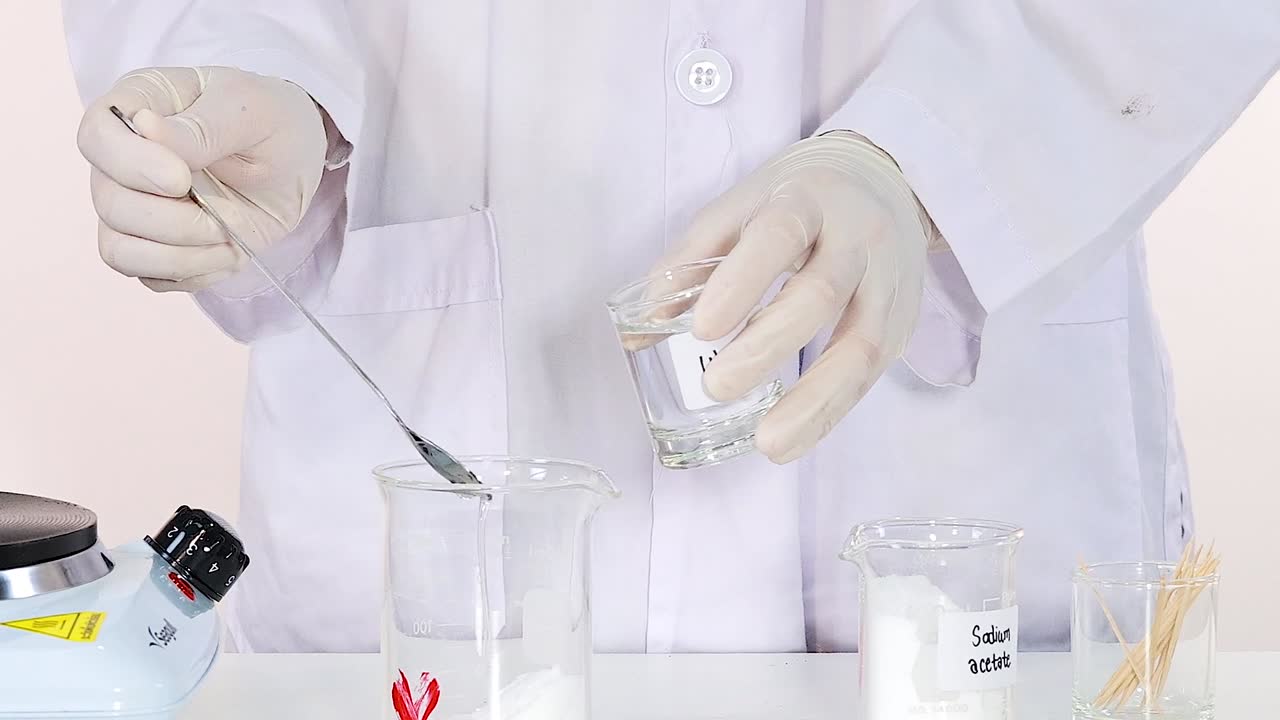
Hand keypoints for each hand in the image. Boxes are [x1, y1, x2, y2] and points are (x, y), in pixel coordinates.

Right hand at [77, 66, 327, 291]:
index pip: (96, 136)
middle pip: (109, 202)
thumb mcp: (251, 113)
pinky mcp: (158, 244)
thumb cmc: (272, 122)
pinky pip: (150, 276)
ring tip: (227, 238)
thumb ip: (201, 126)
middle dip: (172, 221)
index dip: (131, 165)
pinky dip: (192, 273)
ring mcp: (136, 204)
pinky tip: (225, 253)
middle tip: (222, 217)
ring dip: (180, 256)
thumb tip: (145, 126)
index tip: (182, 179)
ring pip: (119, 249)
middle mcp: (125, 158)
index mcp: (139, 106)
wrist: (298, 160)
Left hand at [665, 132, 940, 463]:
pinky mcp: (902, 321)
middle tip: (717, 386)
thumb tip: (641, 326)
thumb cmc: (796, 202)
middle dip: (768, 345)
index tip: (703, 328)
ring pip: (861, 344)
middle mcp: (855, 236)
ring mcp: (886, 281)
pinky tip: (795, 438)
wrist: (883, 182)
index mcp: (806, 199)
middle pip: (820, 293)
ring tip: (768, 443)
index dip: (742, 281)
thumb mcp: (741, 207)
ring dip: (813, 401)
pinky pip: (872, 373)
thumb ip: (691, 260)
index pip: (779, 234)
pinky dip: (832, 411)